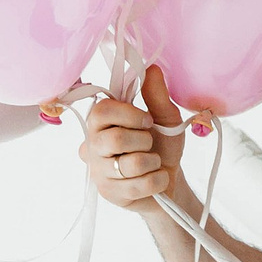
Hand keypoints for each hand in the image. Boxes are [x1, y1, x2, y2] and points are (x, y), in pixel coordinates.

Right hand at [79, 64, 186, 210]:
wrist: (168, 180)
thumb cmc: (162, 145)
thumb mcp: (165, 117)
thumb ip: (156, 95)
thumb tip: (152, 68)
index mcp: (101, 121)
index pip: (101, 111)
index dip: (129, 114)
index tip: (147, 120)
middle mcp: (92, 145)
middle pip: (115, 139)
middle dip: (144, 141)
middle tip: (148, 144)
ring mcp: (98, 172)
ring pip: (130, 164)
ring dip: (153, 161)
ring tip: (152, 162)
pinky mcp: (109, 194)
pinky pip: (140, 185)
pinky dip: (158, 180)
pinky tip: (154, 179)